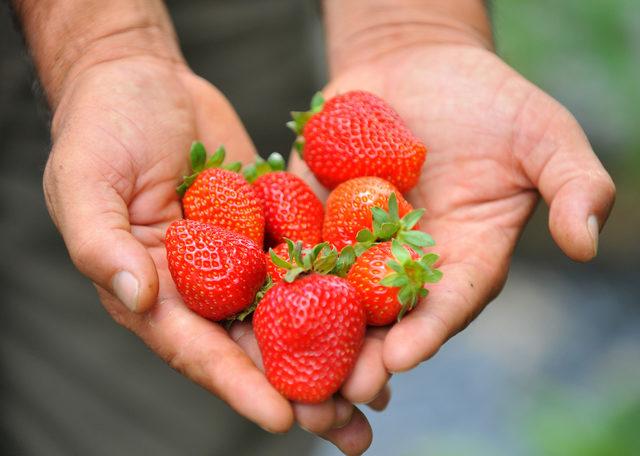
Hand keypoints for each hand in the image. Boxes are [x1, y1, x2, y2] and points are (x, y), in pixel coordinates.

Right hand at [42, 54, 378, 453]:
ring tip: (377, 394)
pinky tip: (378, 318)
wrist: (142, 80)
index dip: (238, 385)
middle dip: (300, 390)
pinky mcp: (272, 225)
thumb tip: (141, 295)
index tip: (283, 418)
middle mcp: (202, 285)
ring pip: (291, 315)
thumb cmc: (100, 128)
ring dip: (332, 355)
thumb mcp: (85, 183)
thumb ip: (103, 245)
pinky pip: (309, 260)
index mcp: (153, 290)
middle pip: (254, 348)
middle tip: (346, 427)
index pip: (197, 349)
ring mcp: (241, 257)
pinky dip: (341, 292)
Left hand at [292, 43, 614, 372]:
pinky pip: (292, 243)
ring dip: (308, 331)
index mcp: (463, 258)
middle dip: (359, 355)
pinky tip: (250, 296)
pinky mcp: (314, 214)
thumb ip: (573, 185)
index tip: (400, 357)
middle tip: (335, 390)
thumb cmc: (490, 102)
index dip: (425, 330)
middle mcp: (405, 262)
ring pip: (331, 294)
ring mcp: (355, 242)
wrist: (420, 67)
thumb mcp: (544, 136)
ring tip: (285, 365)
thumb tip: (586, 242)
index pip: (446, 302)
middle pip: (382, 318)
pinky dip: (274, 269)